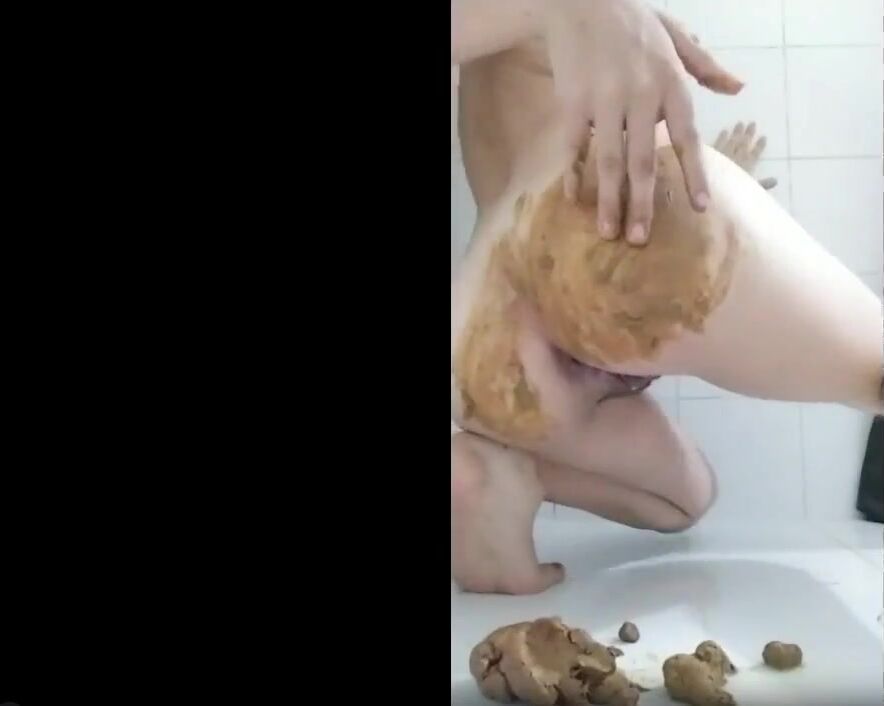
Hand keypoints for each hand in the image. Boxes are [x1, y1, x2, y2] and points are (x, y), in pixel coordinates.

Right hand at [542, 0, 742, 243]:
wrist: (581, 0)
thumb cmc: (632, 21)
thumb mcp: (676, 36)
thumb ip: (705, 67)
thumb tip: (738, 88)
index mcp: (670, 82)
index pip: (686, 137)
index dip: (693, 174)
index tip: (699, 208)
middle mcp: (640, 95)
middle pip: (643, 160)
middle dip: (642, 204)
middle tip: (639, 240)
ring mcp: (604, 100)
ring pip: (609, 160)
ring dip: (608, 200)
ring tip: (607, 232)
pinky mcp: (573, 102)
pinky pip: (575, 146)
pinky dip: (573, 174)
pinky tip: (573, 199)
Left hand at [713, 121, 777, 189]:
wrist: (712, 188)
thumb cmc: (732, 191)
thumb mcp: (750, 189)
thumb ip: (763, 184)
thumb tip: (776, 180)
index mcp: (747, 166)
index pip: (756, 153)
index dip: (760, 145)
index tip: (764, 137)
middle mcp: (737, 158)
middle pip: (744, 143)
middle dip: (749, 133)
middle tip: (752, 123)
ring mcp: (724, 155)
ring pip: (732, 141)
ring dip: (736, 132)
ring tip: (740, 123)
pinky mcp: (712, 156)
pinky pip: (718, 144)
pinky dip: (721, 137)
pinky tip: (724, 131)